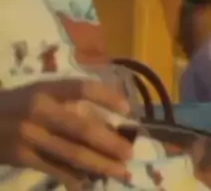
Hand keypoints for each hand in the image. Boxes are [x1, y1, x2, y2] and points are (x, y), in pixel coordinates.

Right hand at [0, 78, 133, 186]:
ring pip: (72, 153)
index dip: (107, 97)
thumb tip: (107, 120)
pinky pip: (56, 169)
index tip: (128, 109)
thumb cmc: (19, 103)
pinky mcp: (23, 158)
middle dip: (109, 142)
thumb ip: (69, 102)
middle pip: (82, 128)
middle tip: (130, 152)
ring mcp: (31, 136)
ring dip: (100, 163)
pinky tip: (92, 181)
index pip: (82, 89)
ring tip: (121, 171)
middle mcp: (40, 111)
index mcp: (48, 89)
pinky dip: (75, 176)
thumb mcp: (42, 92)